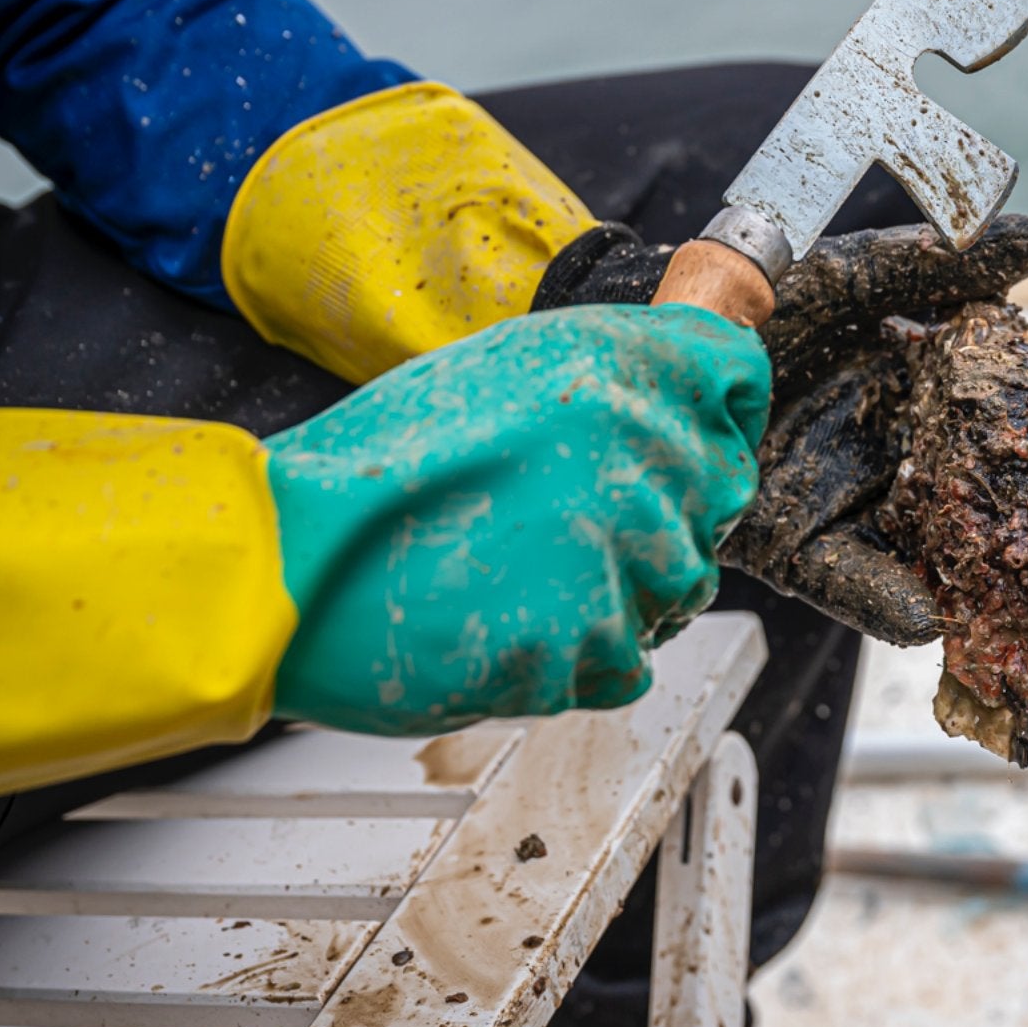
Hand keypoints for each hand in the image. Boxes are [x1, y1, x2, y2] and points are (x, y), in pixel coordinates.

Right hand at [264, 303, 769, 732]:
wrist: (291, 566)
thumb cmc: (372, 472)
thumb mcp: (498, 375)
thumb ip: (602, 383)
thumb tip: (668, 405)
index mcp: (614, 366)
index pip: (736, 376)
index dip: (720, 406)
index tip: (703, 427)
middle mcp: (636, 450)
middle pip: (720, 491)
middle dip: (663, 510)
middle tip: (574, 522)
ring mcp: (621, 552)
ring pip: (681, 584)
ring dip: (624, 587)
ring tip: (529, 575)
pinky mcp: (593, 643)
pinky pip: (630, 660)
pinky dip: (580, 656)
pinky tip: (513, 622)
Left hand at [533, 215, 1027, 643]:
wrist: (649, 336)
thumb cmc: (749, 299)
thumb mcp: (851, 278)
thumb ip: (938, 266)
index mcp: (909, 385)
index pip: (985, 412)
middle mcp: (885, 448)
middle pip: (963, 488)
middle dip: (1010, 511)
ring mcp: (843, 499)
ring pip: (919, 542)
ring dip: (960, 568)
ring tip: (1011, 590)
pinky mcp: (795, 546)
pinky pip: (848, 578)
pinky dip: (884, 600)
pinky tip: (924, 615)